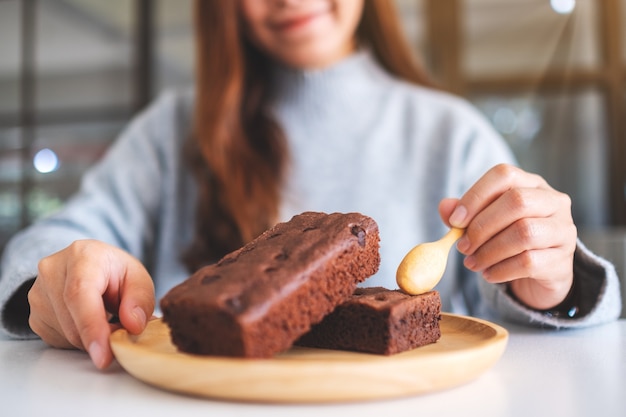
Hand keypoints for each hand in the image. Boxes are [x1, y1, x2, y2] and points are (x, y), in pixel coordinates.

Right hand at [28, 240, 154, 369]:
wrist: (89, 267)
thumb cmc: (115, 272)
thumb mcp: (138, 279)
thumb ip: (140, 300)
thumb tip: (133, 325)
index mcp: (82, 255)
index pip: (80, 294)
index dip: (92, 327)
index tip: (103, 355)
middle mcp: (52, 271)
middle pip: (73, 322)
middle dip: (102, 337)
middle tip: (122, 330)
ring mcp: (38, 294)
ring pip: (66, 336)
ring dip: (92, 338)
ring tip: (105, 317)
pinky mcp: (34, 315)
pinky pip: (59, 341)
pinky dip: (79, 340)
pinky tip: (87, 321)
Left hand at [438, 164, 576, 310]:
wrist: (539, 275)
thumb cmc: (508, 240)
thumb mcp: (485, 223)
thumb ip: (464, 215)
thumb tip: (445, 207)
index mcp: (531, 184)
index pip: (504, 175)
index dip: (476, 196)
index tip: (455, 220)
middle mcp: (553, 201)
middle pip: (517, 201)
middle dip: (482, 226)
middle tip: (462, 246)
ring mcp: (563, 230)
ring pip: (524, 233)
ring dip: (489, 251)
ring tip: (472, 263)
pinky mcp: (563, 260)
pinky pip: (529, 262)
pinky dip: (501, 270)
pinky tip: (488, 274)